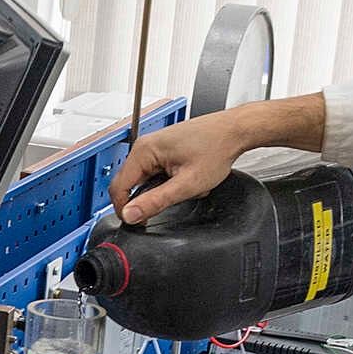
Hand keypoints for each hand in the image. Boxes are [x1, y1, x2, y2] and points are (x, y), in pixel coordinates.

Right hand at [106, 107, 253, 225]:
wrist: (234, 131)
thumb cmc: (216, 148)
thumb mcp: (186, 184)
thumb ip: (155, 202)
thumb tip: (130, 214)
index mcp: (144, 151)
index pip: (118, 187)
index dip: (125, 209)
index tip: (137, 221)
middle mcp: (144, 146)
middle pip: (130, 184)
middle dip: (149, 199)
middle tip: (171, 203)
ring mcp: (153, 147)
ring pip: (145, 181)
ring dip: (163, 190)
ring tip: (186, 186)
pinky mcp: (162, 150)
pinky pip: (155, 174)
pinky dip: (169, 182)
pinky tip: (186, 179)